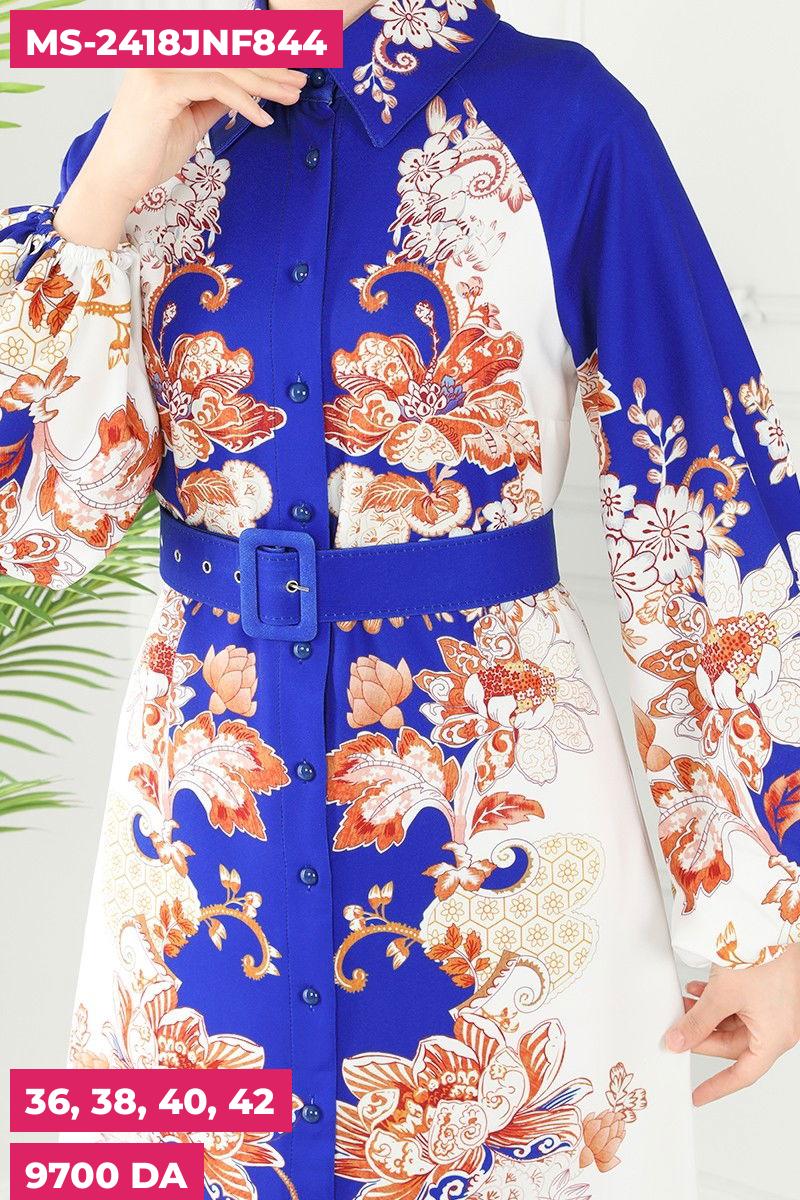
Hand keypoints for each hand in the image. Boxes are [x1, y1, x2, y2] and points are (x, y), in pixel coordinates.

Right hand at [54, 66, 306, 250]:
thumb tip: (245, 91)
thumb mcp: (191, 120)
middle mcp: (161, 52)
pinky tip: (264, 118)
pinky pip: (216, 87)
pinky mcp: (162, 87)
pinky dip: (244, 102)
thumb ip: (214, 100)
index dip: (257, 58)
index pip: (220, 49)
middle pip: (227, 53)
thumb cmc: (148, 154)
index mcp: (167, 56)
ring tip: (291, 97)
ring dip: (264, 83)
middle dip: (268, 67)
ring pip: (226, 67)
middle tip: (300, 81)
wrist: (116, 180)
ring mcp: (159, 66)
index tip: (288, 71)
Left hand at [665, 942, 799, 1104]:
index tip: (697, 1096)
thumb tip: (676, 1042)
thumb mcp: (722, 995)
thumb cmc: (762, 959)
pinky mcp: (766, 993)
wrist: (771, 925)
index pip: (743, 1074)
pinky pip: (737, 1006)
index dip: (718, 1087)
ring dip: (706, 1015)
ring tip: (682, 1002)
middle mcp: (776, 1028)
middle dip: (702, 1035)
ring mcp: (772, 1010)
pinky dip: (716, 1001)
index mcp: (773, 1038)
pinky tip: (696, 988)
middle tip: (675, 1030)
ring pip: (732, 1023)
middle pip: (732, 1045)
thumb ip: (697, 1022)